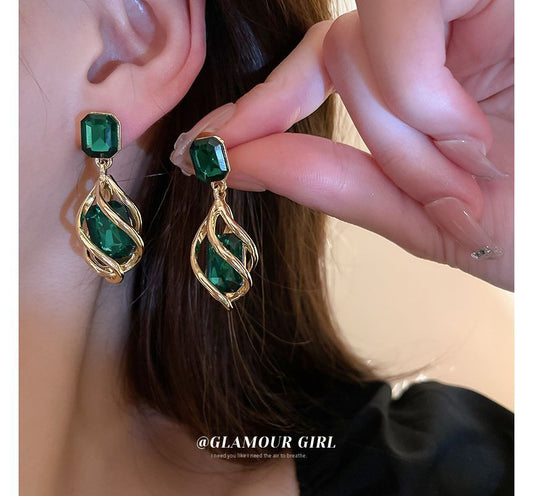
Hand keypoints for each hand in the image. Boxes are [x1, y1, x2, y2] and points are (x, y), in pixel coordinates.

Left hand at [172, 0, 513, 290]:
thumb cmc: (532, 229)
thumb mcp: (427, 217)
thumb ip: (335, 184)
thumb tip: (240, 161)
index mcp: (435, 84)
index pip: (324, 65)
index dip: (261, 104)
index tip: (206, 147)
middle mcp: (453, 29)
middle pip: (345, 52)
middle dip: (376, 131)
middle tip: (448, 171)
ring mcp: (477, 6)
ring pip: (366, 37)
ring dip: (401, 120)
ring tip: (471, 156)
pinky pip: (402, 16)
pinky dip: (419, 89)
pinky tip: (476, 128)